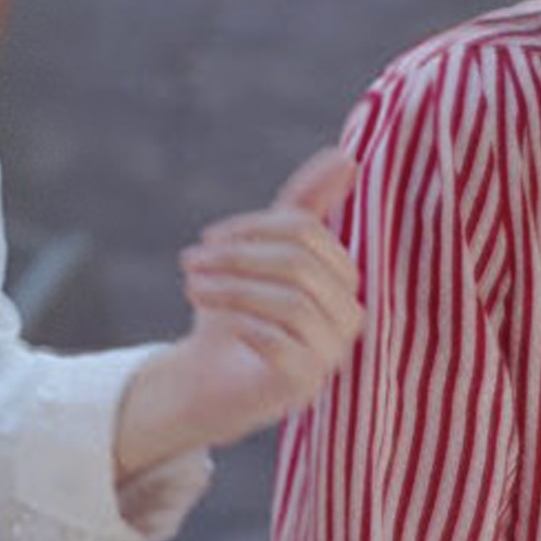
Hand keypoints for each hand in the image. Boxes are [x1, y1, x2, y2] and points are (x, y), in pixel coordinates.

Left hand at [115, 148, 362, 478]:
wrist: (212, 378)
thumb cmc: (241, 309)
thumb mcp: (262, 252)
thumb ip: (303, 205)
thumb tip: (346, 157)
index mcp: (345, 279)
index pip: (308, 232)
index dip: (254, 227)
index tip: (210, 238)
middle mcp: (349, 316)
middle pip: (300, 263)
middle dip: (238, 256)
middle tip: (191, 260)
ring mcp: (331, 353)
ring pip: (291, 300)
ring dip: (231, 287)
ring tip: (192, 285)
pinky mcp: (305, 384)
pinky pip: (278, 341)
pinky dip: (239, 321)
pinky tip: (210, 316)